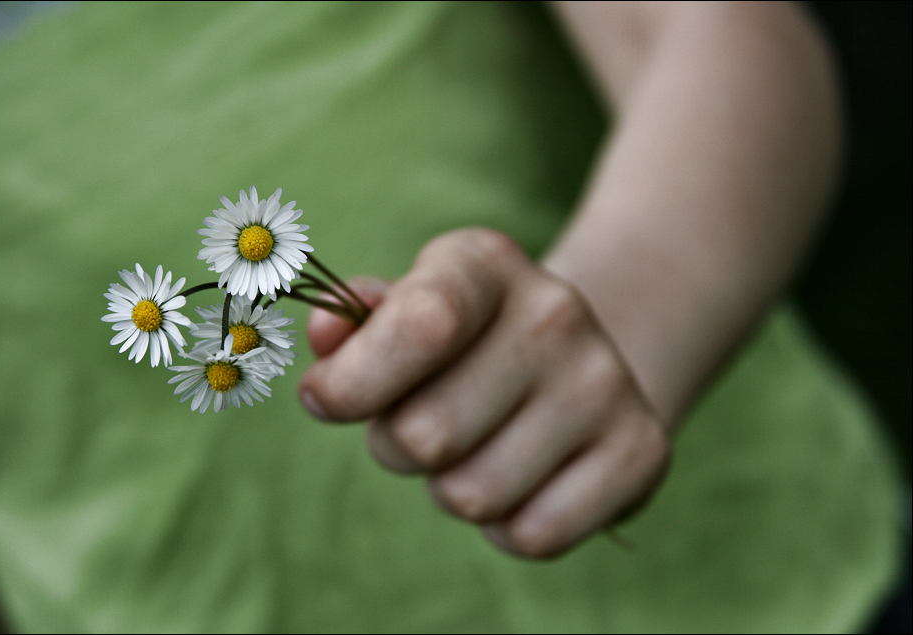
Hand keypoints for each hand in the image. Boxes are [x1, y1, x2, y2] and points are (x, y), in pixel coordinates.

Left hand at [299, 228, 669, 557]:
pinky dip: (508, 525)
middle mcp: (557, 313)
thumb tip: (323, 332)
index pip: (421, 324)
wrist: (579, 361)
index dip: (354, 381)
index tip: (325, 400)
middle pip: (425, 435)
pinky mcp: (642, 452)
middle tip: (425, 424)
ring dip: (452, 487)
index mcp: (487, 264)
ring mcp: (607, 383)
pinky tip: (525, 478)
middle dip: (399, 446)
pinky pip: (531, 535)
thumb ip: (357, 323)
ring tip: (480, 446)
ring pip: (471, 495)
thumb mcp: (409, 310)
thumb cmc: (465, 343)